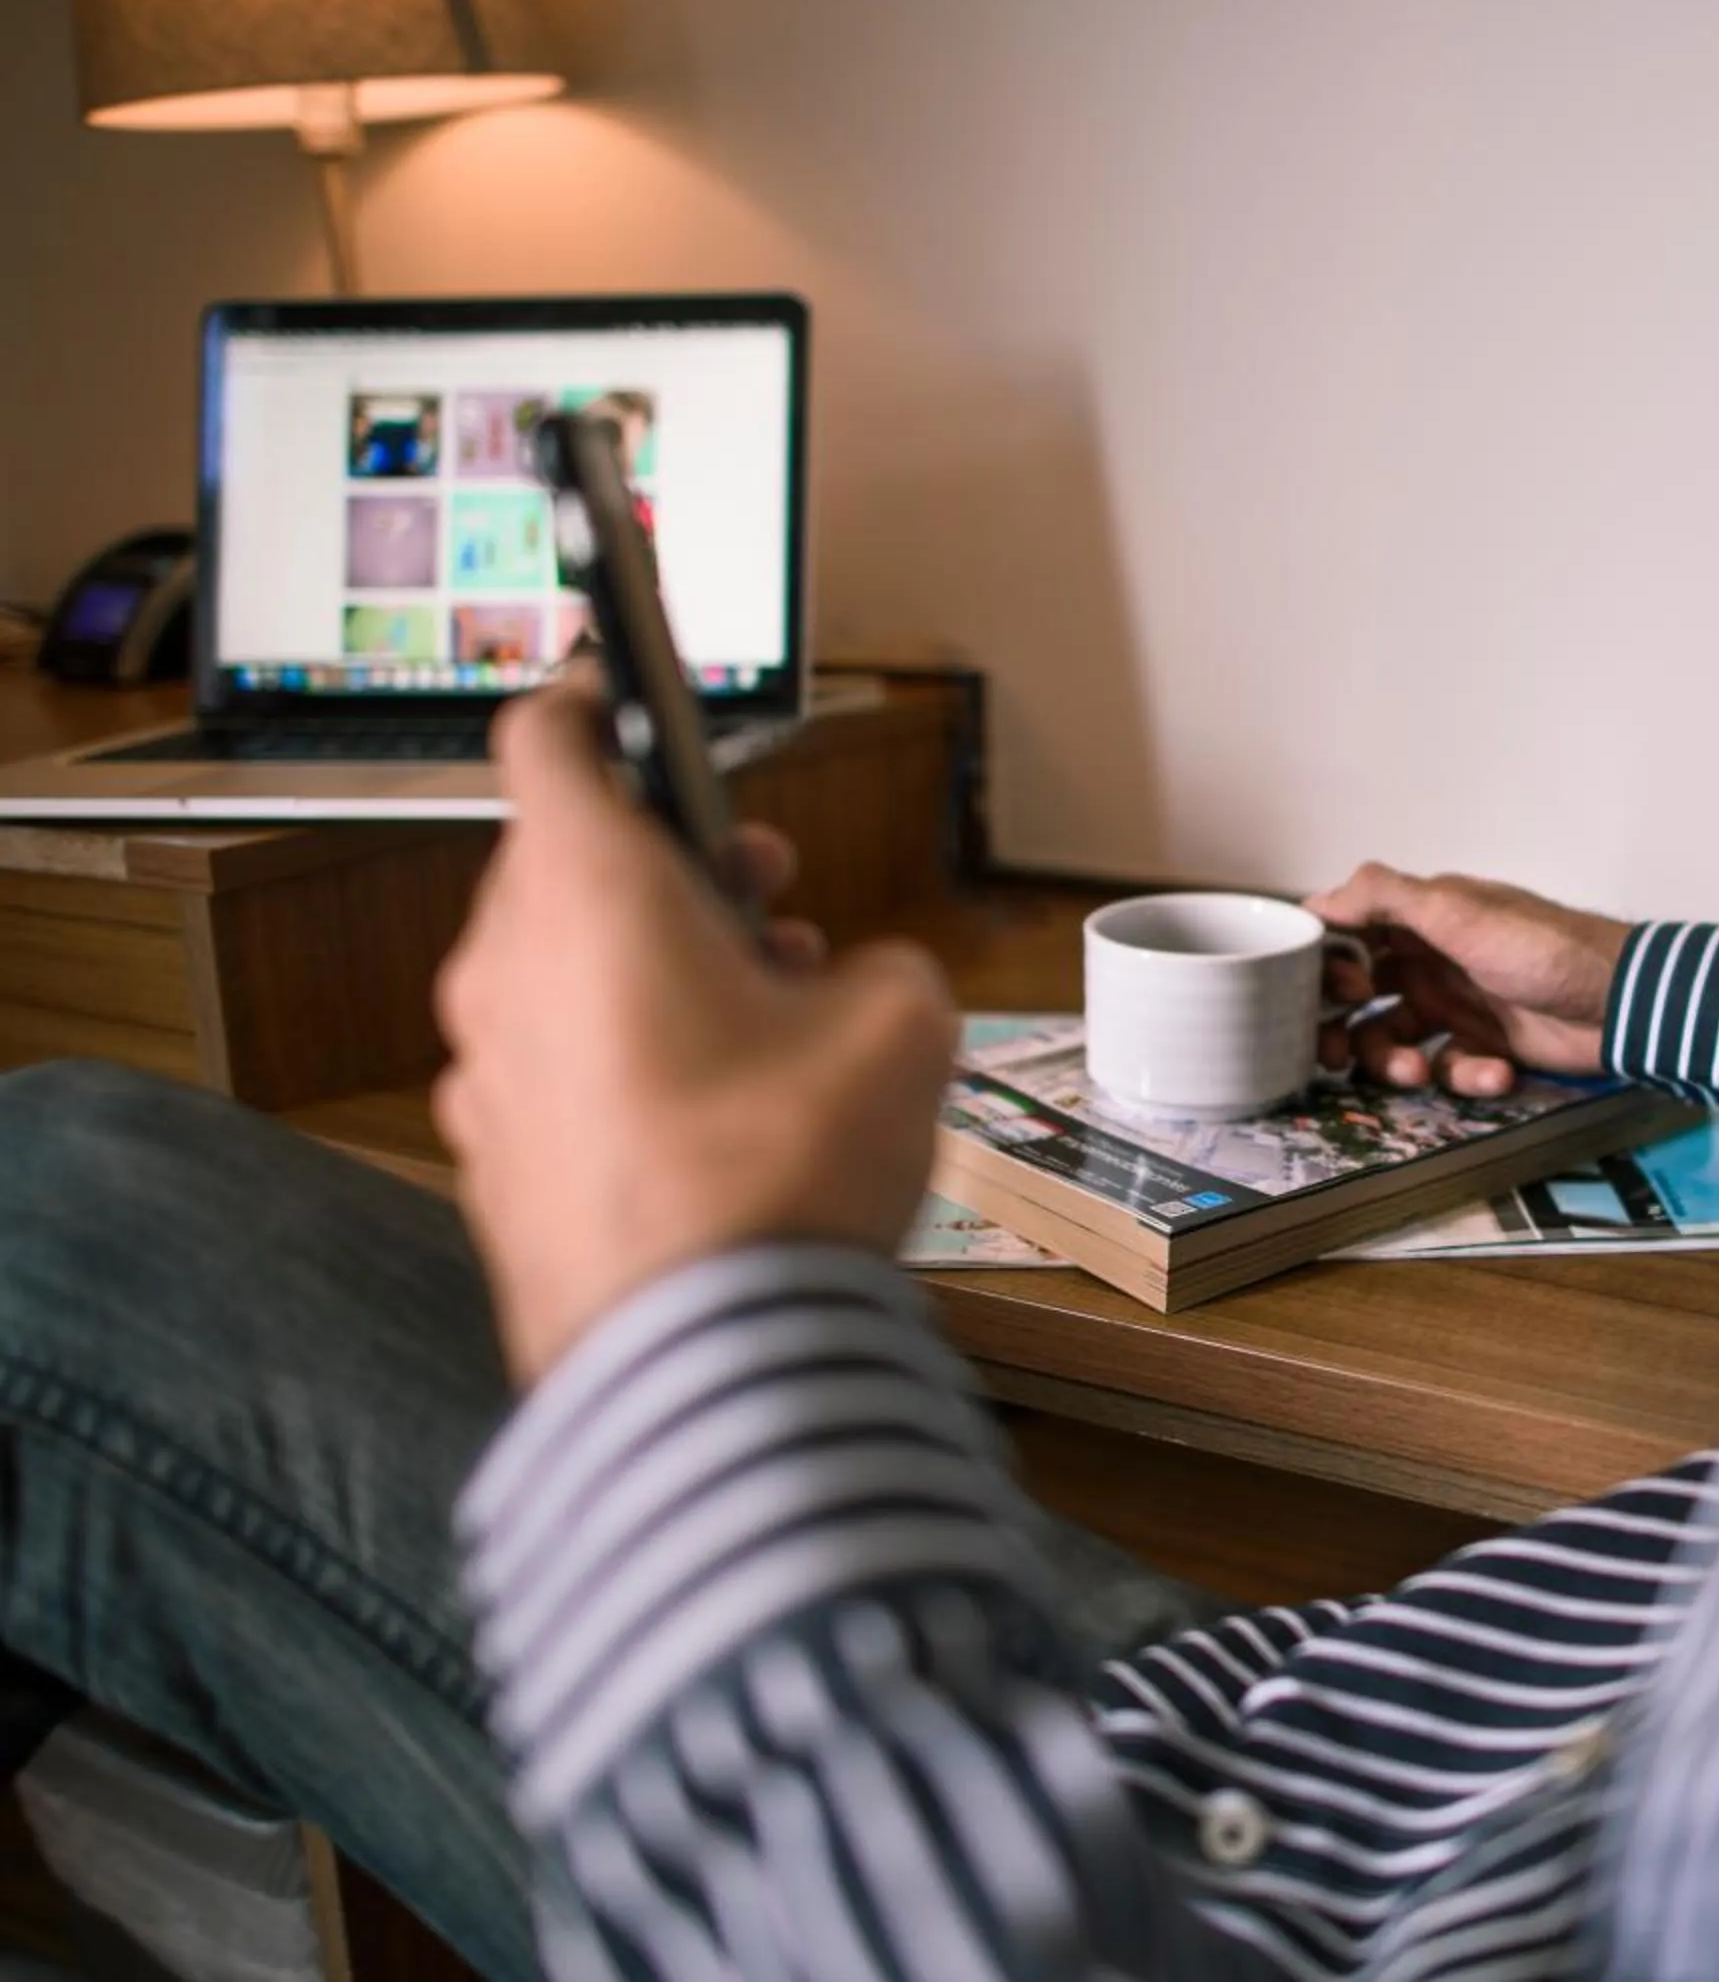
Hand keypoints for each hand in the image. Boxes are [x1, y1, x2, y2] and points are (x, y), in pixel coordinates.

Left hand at [434, 682, 957, 1385]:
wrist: (710, 1363)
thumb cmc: (781, 1177)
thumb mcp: (901, 1027)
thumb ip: (881, 970)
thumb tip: (861, 991)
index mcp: (588, 894)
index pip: (547, 740)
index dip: (590, 696)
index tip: (622, 686)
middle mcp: (507, 971)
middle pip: (569, 866)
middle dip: (675, 866)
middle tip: (771, 895)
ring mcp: (486, 1076)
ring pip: (562, 975)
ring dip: (655, 971)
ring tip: (769, 1025)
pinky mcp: (493, 1168)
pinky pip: (557, 1073)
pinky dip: (623, 1065)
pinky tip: (717, 1121)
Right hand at [1305, 863, 1633, 1098]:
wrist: (1623, 1002)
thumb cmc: (1544, 950)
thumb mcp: (1461, 914)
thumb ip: (1388, 899)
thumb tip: (1318, 897)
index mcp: (1419, 918)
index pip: (1346, 934)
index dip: (1325, 965)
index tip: (1334, 992)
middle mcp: (1427, 959)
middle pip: (1355, 996)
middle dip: (1340, 1028)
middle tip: (1336, 1056)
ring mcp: (1453, 1004)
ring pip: (1390, 1039)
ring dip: (1393, 1061)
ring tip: (1418, 1072)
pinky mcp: (1481, 1046)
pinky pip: (1445, 1067)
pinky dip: (1463, 1075)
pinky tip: (1494, 1071)